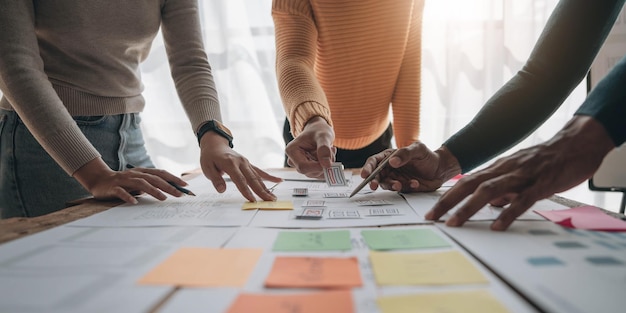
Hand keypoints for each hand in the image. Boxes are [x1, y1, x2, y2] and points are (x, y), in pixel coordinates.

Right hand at [74, 158, 187, 203]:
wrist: (99, 179)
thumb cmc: (123, 182)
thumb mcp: (139, 182)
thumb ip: (152, 184)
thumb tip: (170, 190)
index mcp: (142, 172)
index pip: (161, 174)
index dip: (173, 179)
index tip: (185, 186)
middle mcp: (135, 174)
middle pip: (154, 179)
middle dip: (168, 186)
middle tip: (179, 194)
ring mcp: (124, 180)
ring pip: (141, 184)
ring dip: (153, 191)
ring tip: (163, 198)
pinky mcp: (113, 188)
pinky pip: (121, 192)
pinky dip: (128, 196)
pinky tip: (135, 202)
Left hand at [199, 131, 281, 201]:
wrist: (215, 144)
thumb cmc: (210, 156)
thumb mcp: (207, 167)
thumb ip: (216, 179)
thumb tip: (222, 190)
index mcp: (230, 164)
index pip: (240, 180)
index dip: (246, 191)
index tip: (252, 200)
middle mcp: (241, 162)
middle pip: (252, 179)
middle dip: (261, 191)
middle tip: (269, 201)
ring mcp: (246, 163)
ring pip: (258, 176)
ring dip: (266, 187)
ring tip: (273, 197)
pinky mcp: (248, 164)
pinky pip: (260, 171)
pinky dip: (269, 177)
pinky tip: (278, 181)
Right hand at [285, 116, 336, 178]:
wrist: (318, 130)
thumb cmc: (318, 130)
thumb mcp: (323, 136)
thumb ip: (324, 149)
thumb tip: (326, 165)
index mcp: (292, 151)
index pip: (303, 167)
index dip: (317, 167)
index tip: (329, 161)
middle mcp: (294, 160)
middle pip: (309, 172)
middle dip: (323, 165)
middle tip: (331, 151)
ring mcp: (301, 165)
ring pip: (315, 174)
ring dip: (327, 165)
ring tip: (330, 151)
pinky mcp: (308, 169)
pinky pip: (319, 174)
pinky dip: (327, 166)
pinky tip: (329, 155)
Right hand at [361, 142, 460, 192]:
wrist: (441, 169)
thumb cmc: (428, 156)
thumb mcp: (418, 150)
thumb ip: (405, 154)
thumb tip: (392, 162)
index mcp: (390, 157)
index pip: (374, 161)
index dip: (368, 168)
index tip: (365, 175)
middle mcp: (390, 168)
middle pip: (376, 176)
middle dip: (374, 181)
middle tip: (374, 186)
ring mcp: (396, 178)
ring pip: (386, 184)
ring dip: (391, 185)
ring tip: (400, 185)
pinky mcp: (403, 187)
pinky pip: (400, 189)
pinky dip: (406, 187)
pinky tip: (415, 183)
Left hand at [425, 116, 614, 230]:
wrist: (577, 143)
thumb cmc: (548, 160)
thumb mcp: (520, 174)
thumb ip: (504, 189)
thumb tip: (490, 206)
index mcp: (498, 168)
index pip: (466, 182)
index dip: (447, 196)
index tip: (432, 211)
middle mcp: (505, 169)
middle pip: (470, 184)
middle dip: (448, 201)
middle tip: (432, 217)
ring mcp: (522, 175)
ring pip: (489, 190)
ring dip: (469, 207)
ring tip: (454, 223)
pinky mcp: (542, 183)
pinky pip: (522, 199)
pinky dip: (508, 212)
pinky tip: (497, 226)